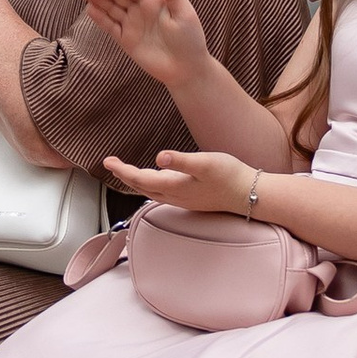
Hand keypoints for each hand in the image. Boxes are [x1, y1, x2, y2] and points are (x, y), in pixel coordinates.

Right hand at [78, 0, 213, 85]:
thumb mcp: (185, 15)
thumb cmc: (190, 40)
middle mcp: (140, 9)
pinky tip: (89, 9)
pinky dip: (99, 18)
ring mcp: (132, 24)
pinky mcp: (126, 40)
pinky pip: (110, 26)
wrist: (186, 70)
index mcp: (153, 0)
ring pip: (110, 7)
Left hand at [100, 145, 254, 216]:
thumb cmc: (230, 176)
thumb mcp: (206, 163)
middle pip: (141, 187)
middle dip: (124, 175)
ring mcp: (182, 199)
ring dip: (135, 182)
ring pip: (150, 192)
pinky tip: (153, 180)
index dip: (121, 170)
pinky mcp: (190, 198)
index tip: (107, 161)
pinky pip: (161, 193)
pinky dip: (150, 185)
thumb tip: (158, 157)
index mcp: (174, 186)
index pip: (139, 179)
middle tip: (110, 163)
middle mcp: (175, 196)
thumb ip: (181, 161)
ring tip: (125, 171)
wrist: (250, 194)